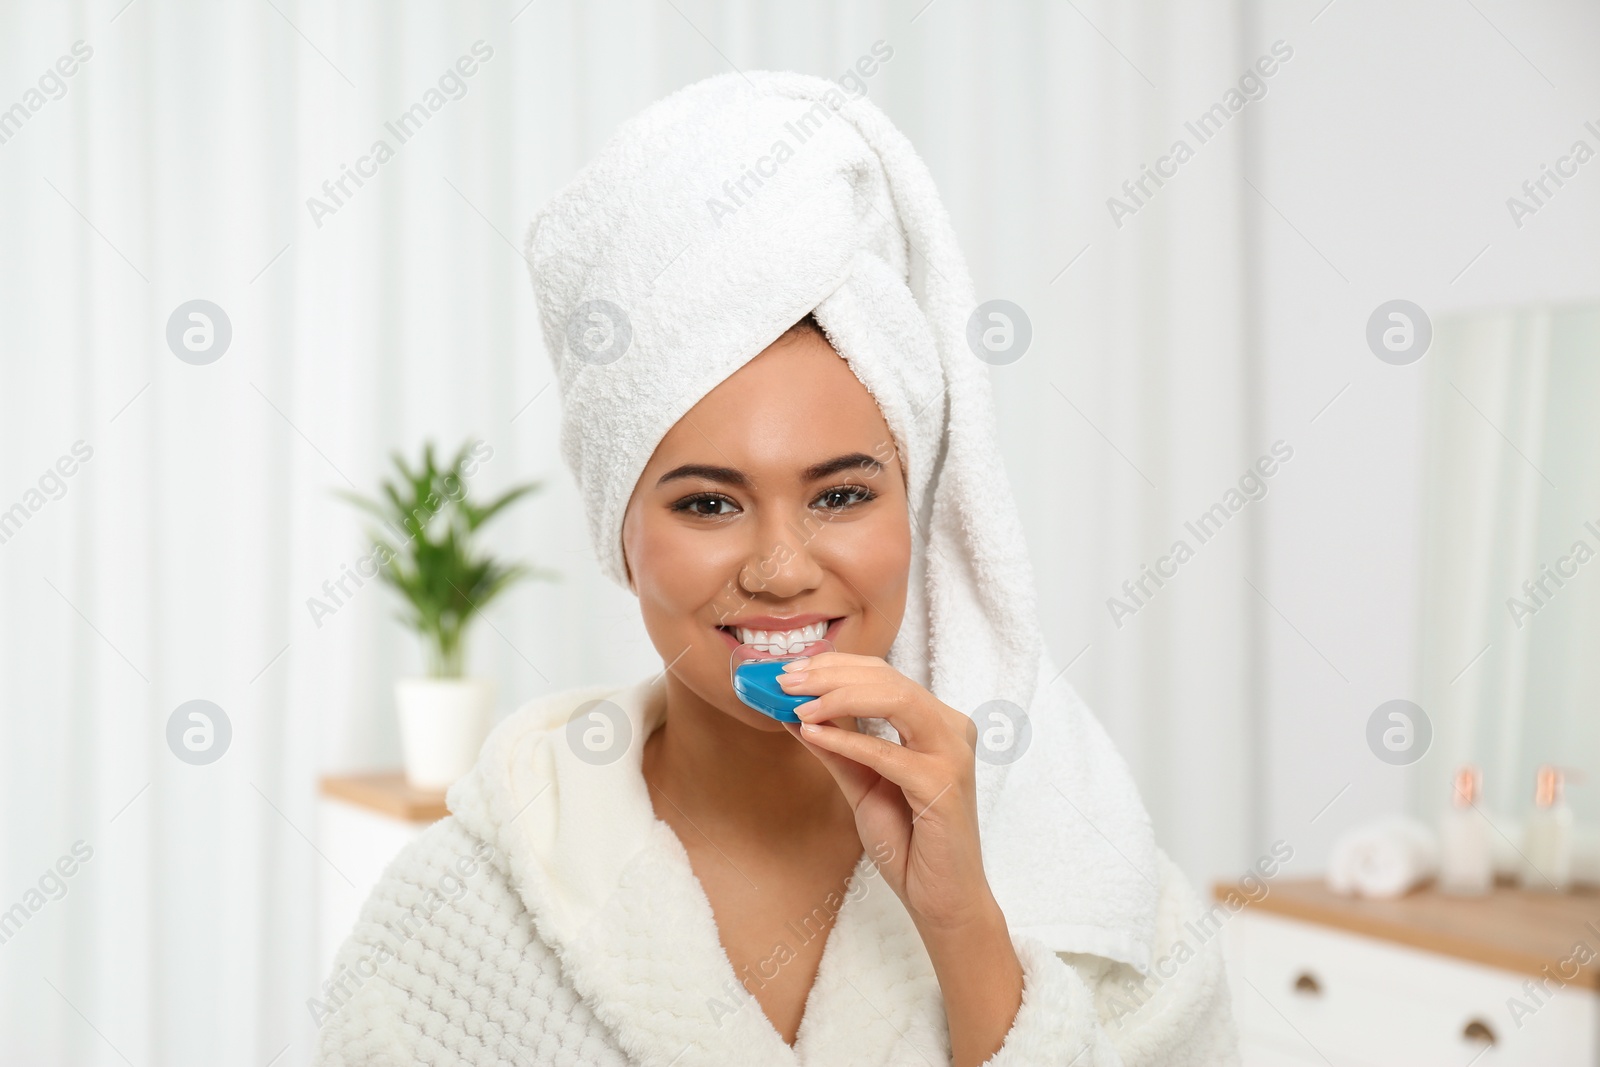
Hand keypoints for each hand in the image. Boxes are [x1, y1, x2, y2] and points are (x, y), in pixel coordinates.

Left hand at [776, 651, 994, 930]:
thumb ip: (835, 747)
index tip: (788, 670)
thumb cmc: (908, 841)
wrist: (941, 898)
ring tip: (796, 704)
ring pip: (895, 699)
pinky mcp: (942, 785)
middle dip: (829, 675)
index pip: (883, 675)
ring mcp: (951, 754)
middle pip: (888, 679)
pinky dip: (846, 741)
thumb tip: (793, 712)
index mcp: (935, 722)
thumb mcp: (862, 783)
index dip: (834, 666)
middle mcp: (951, 728)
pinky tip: (812, 735)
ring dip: (837, 697)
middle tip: (783, 681)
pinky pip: (886, 753)